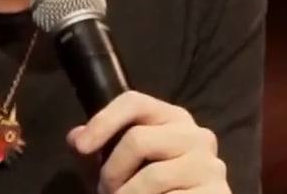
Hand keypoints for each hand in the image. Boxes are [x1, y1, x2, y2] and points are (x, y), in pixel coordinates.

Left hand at [66, 91, 229, 193]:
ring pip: (153, 175)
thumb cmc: (149, 189)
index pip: (134, 102)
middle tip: (104, 191)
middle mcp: (196, 133)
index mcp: (172, 117)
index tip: (82, 146)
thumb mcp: (117, 166)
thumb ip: (94, 149)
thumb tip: (76, 138)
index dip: (103, 121)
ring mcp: (210, 165)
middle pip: (138, 139)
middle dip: (111, 171)